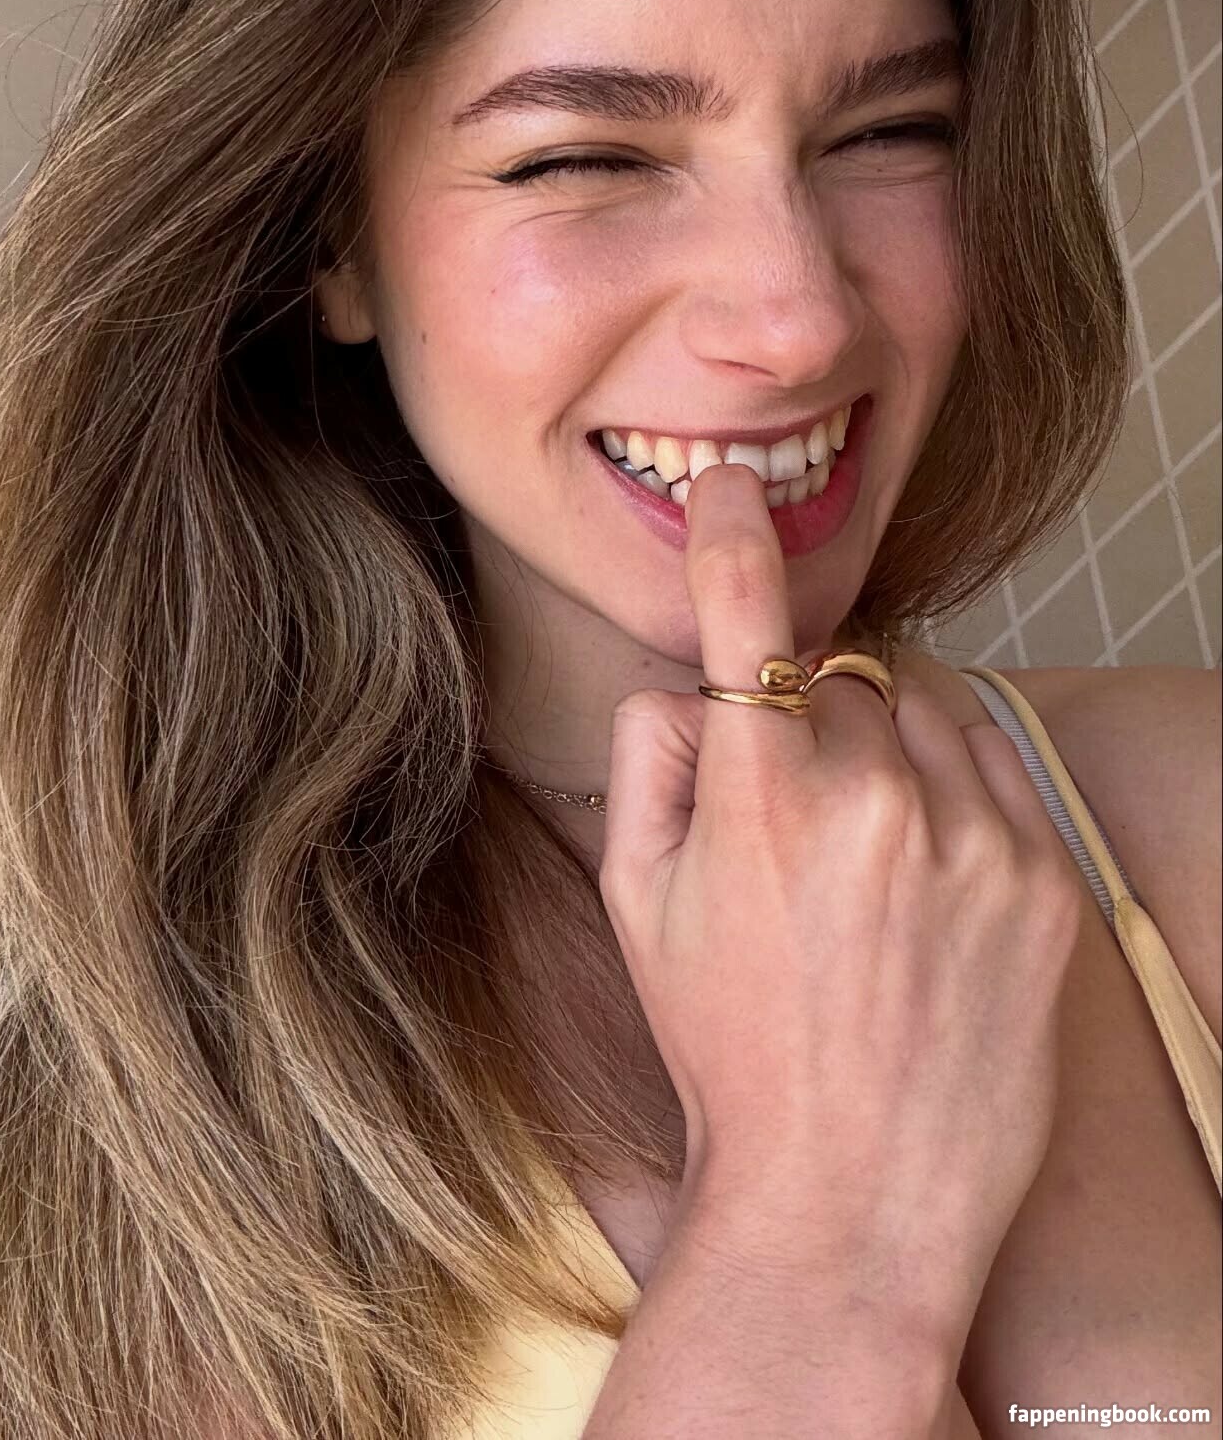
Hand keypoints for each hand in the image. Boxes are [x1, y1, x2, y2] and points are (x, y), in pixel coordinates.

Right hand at [597, 458, 1081, 1354]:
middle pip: (844, 676)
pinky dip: (955, 788)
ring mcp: (973, 841)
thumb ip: (652, 759)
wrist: (852, 1199)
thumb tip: (692, 677)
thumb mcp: (636, 905)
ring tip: (865, 863)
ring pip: (925, 711)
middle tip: (795, 819)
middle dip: (814, 713)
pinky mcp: (1044, 881)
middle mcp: (874, 803)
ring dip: (891, 747)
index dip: (734, 534)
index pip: (746, 620)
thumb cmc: (730, 1050)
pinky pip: (993, 767)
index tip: (731, 483)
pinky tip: (922, 874)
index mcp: (758, 800)